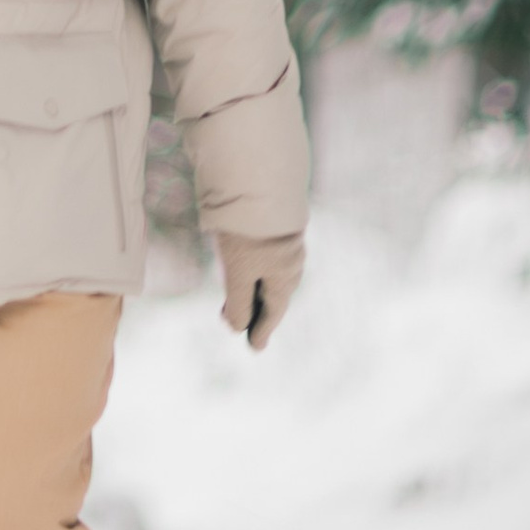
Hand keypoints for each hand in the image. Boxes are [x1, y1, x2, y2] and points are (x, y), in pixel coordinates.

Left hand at [216, 234, 304, 351]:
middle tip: (240, 325)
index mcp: (285, 279)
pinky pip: (270, 258)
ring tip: (237, 296)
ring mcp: (288, 244)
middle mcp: (292, 264)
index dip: (262, 330)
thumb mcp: (238, 272)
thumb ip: (239, 303)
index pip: (273, 312)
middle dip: (257, 311)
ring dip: (255, 290)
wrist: (256, 182)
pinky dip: (257, 270)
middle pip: (274, 295)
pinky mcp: (279, 226)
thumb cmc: (247, 232)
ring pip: (272, 275)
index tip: (256, 348)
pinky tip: (248, 265)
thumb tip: (238, 328)